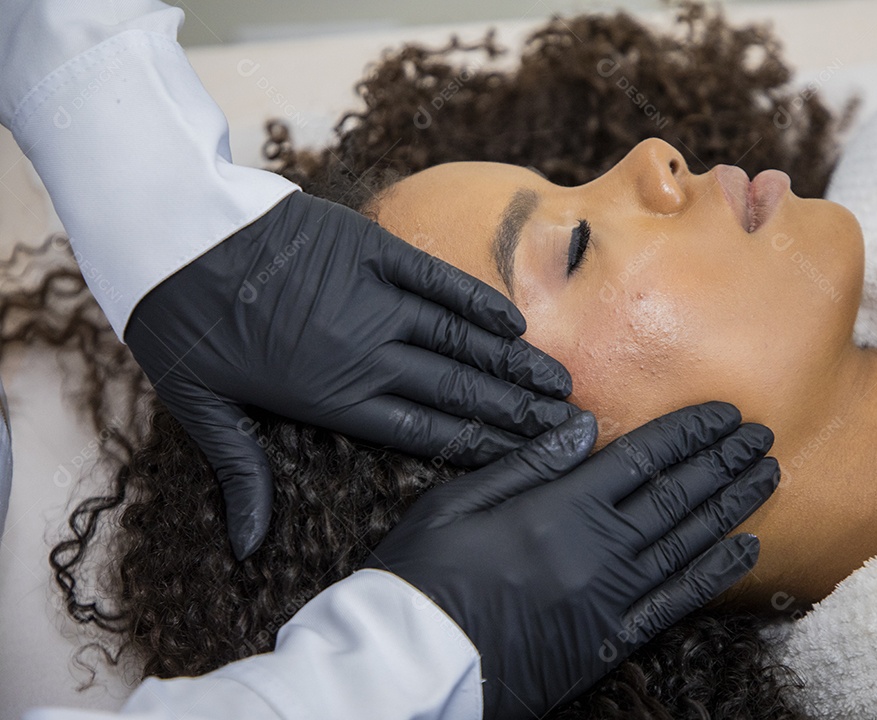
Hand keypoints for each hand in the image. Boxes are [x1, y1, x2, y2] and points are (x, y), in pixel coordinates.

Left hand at [125, 191, 573, 558]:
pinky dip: (476, 303)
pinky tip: (514, 325)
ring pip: (460, 339)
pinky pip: (436, 281)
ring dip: (513, 364)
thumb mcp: (204, 409)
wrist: (169, 232)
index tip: (532, 455)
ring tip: (560, 382)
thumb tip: (246, 547)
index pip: (428, 430)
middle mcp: (367, 353)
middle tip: (570, 423)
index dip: (486, 444)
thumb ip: (244, 474)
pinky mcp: (370, 250)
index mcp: (332, 398)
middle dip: (519, 412)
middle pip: (459, 390)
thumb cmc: (181, 325)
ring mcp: (372, 298)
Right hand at [364, 402, 779, 719]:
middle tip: (760, 436)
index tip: (724, 413)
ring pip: (689, 541)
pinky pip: (677, 601)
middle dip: (724, 461)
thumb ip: (528, 462)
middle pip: (678, 494)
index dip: (689, 432)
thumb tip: (585, 427)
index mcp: (561, 507)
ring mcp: (612, 595)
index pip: (643, 458)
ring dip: (733, 506)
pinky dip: (715, 572)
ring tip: (766, 477)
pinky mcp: (613, 637)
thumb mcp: (458, 500)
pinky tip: (744, 548)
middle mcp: (599, 548)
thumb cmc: (427, 575)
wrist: (418, 662)